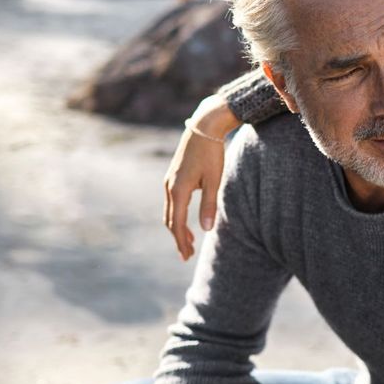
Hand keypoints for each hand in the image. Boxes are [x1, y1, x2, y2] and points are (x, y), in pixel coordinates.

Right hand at [164, 95, 241, 260]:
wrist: (204, 127)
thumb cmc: (212, 153)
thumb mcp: (214, 180)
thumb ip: (209, 205)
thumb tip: (206, 229)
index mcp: (178, 190)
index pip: (177, 223)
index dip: (181, 241)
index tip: (187, 256)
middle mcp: (169, 186)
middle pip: (170, 220)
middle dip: (178, 238)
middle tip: (187, 255)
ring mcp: (169, 181)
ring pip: (169, 211)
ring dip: (177, 227)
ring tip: (188, 242)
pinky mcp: (173, 176)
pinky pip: (172, 201)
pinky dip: (177, 215)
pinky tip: (187, 220)